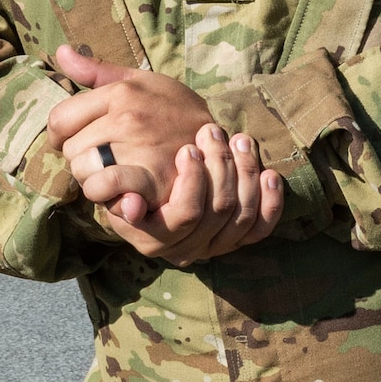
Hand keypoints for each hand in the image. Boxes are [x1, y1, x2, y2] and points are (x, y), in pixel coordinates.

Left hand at [47, 45, 219, 220]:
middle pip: (69, 150)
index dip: (60, 135)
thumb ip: (97, 71)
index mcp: (120, 92)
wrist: (218, 141)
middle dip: (79, 158)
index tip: (75, 140)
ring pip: (83, 172)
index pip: (59, 120)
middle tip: (102, 159)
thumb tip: (61, 52)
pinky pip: (104, 189)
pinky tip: (118, 191)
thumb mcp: (140, 80)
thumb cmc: (173, 109)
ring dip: (91, 179)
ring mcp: (140, 149)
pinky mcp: (153, 180)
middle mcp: (127, 119)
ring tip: (111, 174)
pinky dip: (104, 194)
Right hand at [101, 123, 284, 265]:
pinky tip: (269, 174)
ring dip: (245, 171)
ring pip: (242, 214)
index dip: (194, 180)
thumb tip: (133, 205)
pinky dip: (270, 201)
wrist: (147, 193)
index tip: (190, 148)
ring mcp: (213, 247)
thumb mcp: (110, 182)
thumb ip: (114, 187)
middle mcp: (186, 250)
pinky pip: (261, 228)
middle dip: (220, 164)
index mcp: (154, 240)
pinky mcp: (237, 240)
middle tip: (212, 131)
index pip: (186, 214)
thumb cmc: (127, 180)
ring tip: (237, 138)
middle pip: (219, 209)